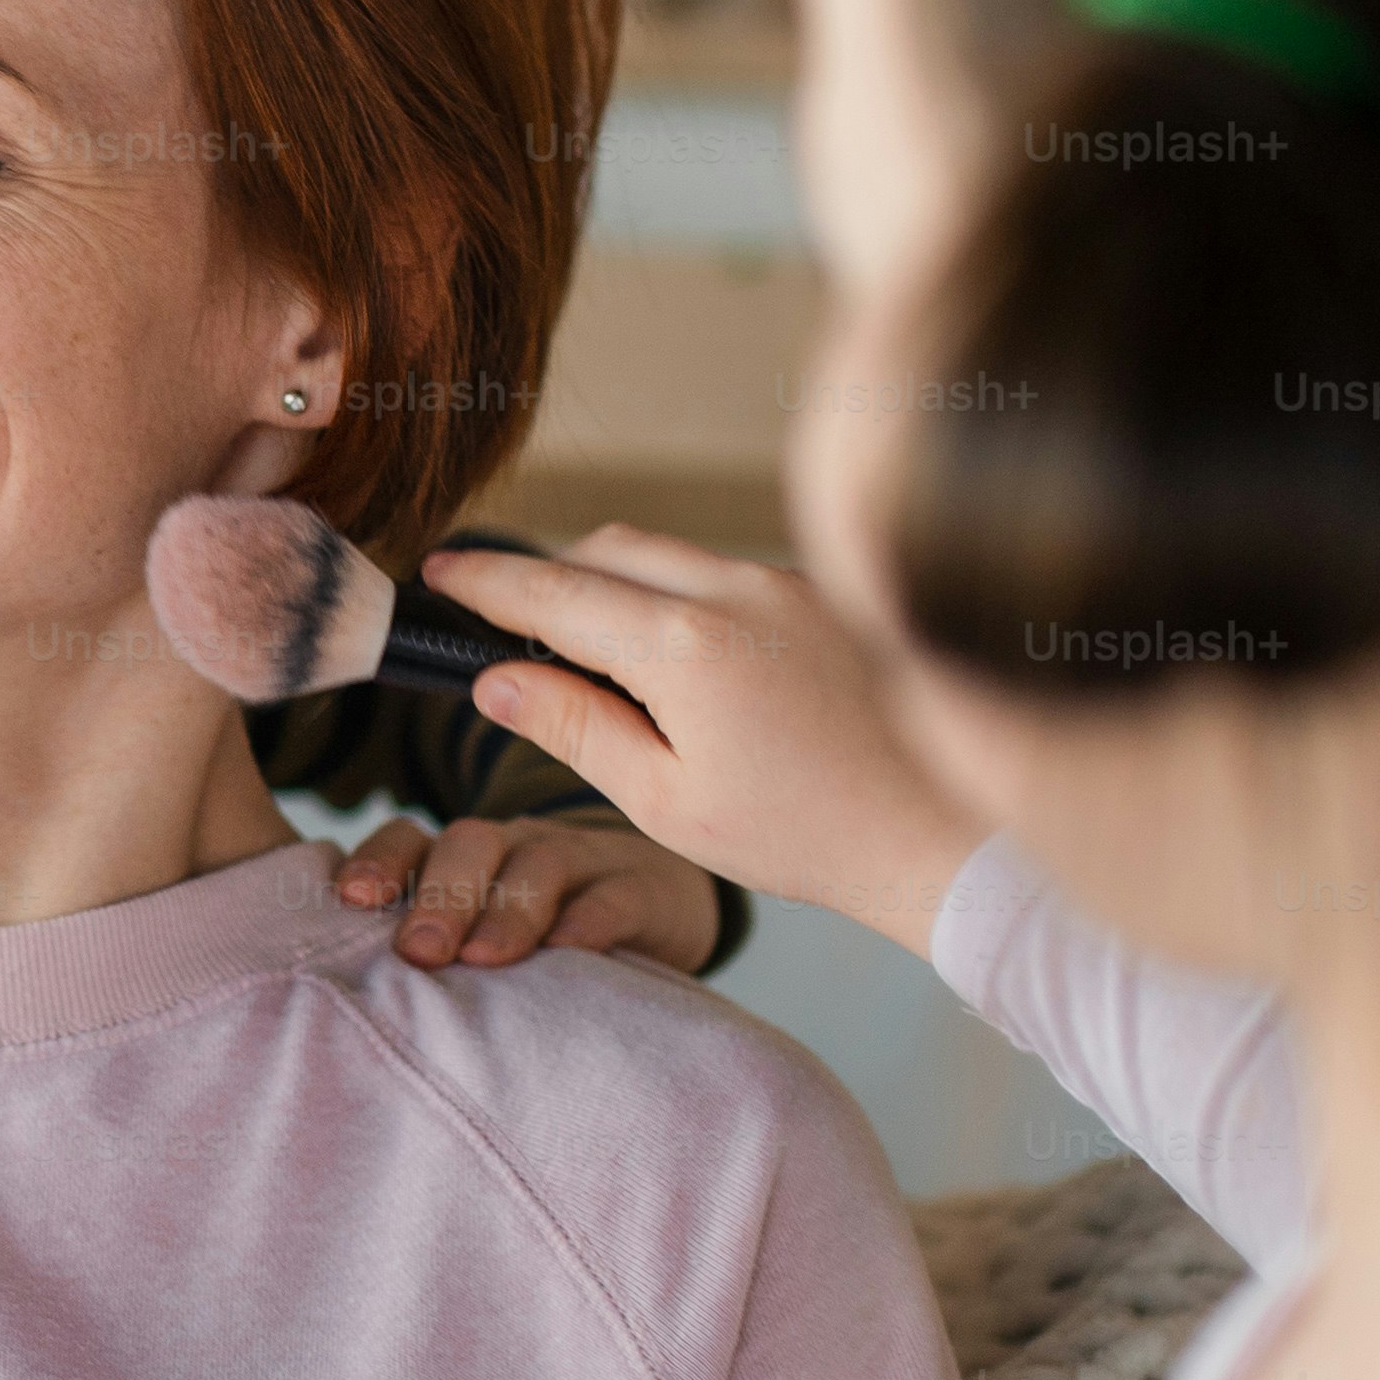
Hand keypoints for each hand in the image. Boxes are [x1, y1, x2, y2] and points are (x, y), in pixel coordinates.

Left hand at [330, 811, 717, 970]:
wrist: (658, 903)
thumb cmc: (538, 939)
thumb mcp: (479, 940)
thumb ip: (425, 961)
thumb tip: (346, 1023)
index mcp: (460, 860)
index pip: (409, 839)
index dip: (379, 860)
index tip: (352, 900)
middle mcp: (512, 848)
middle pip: (469, 845)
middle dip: (439, 896)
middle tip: (418, 952)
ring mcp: (580, 862)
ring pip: (539, 865)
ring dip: (508, 911)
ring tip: (484, 960)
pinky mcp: (641, 890)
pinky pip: (615, 895)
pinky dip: (592, 920)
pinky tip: (572, 950)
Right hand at [421, 527, 988, 959]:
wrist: (941, 829)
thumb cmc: (804, 832)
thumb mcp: (666, 800)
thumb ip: (575, 728)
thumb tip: (498, 682)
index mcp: (683, 644)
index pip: (552, 591)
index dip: (486, 582)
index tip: (438, 574)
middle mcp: (735, 590)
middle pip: (607, 547)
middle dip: (550, 575)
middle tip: (507, 623)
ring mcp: (786, 582)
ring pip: (669, 554)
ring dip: (617, 584)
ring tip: (599, 657)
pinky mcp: (823, 592)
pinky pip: (723, 572)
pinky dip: (679, 596)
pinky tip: (683, 664)